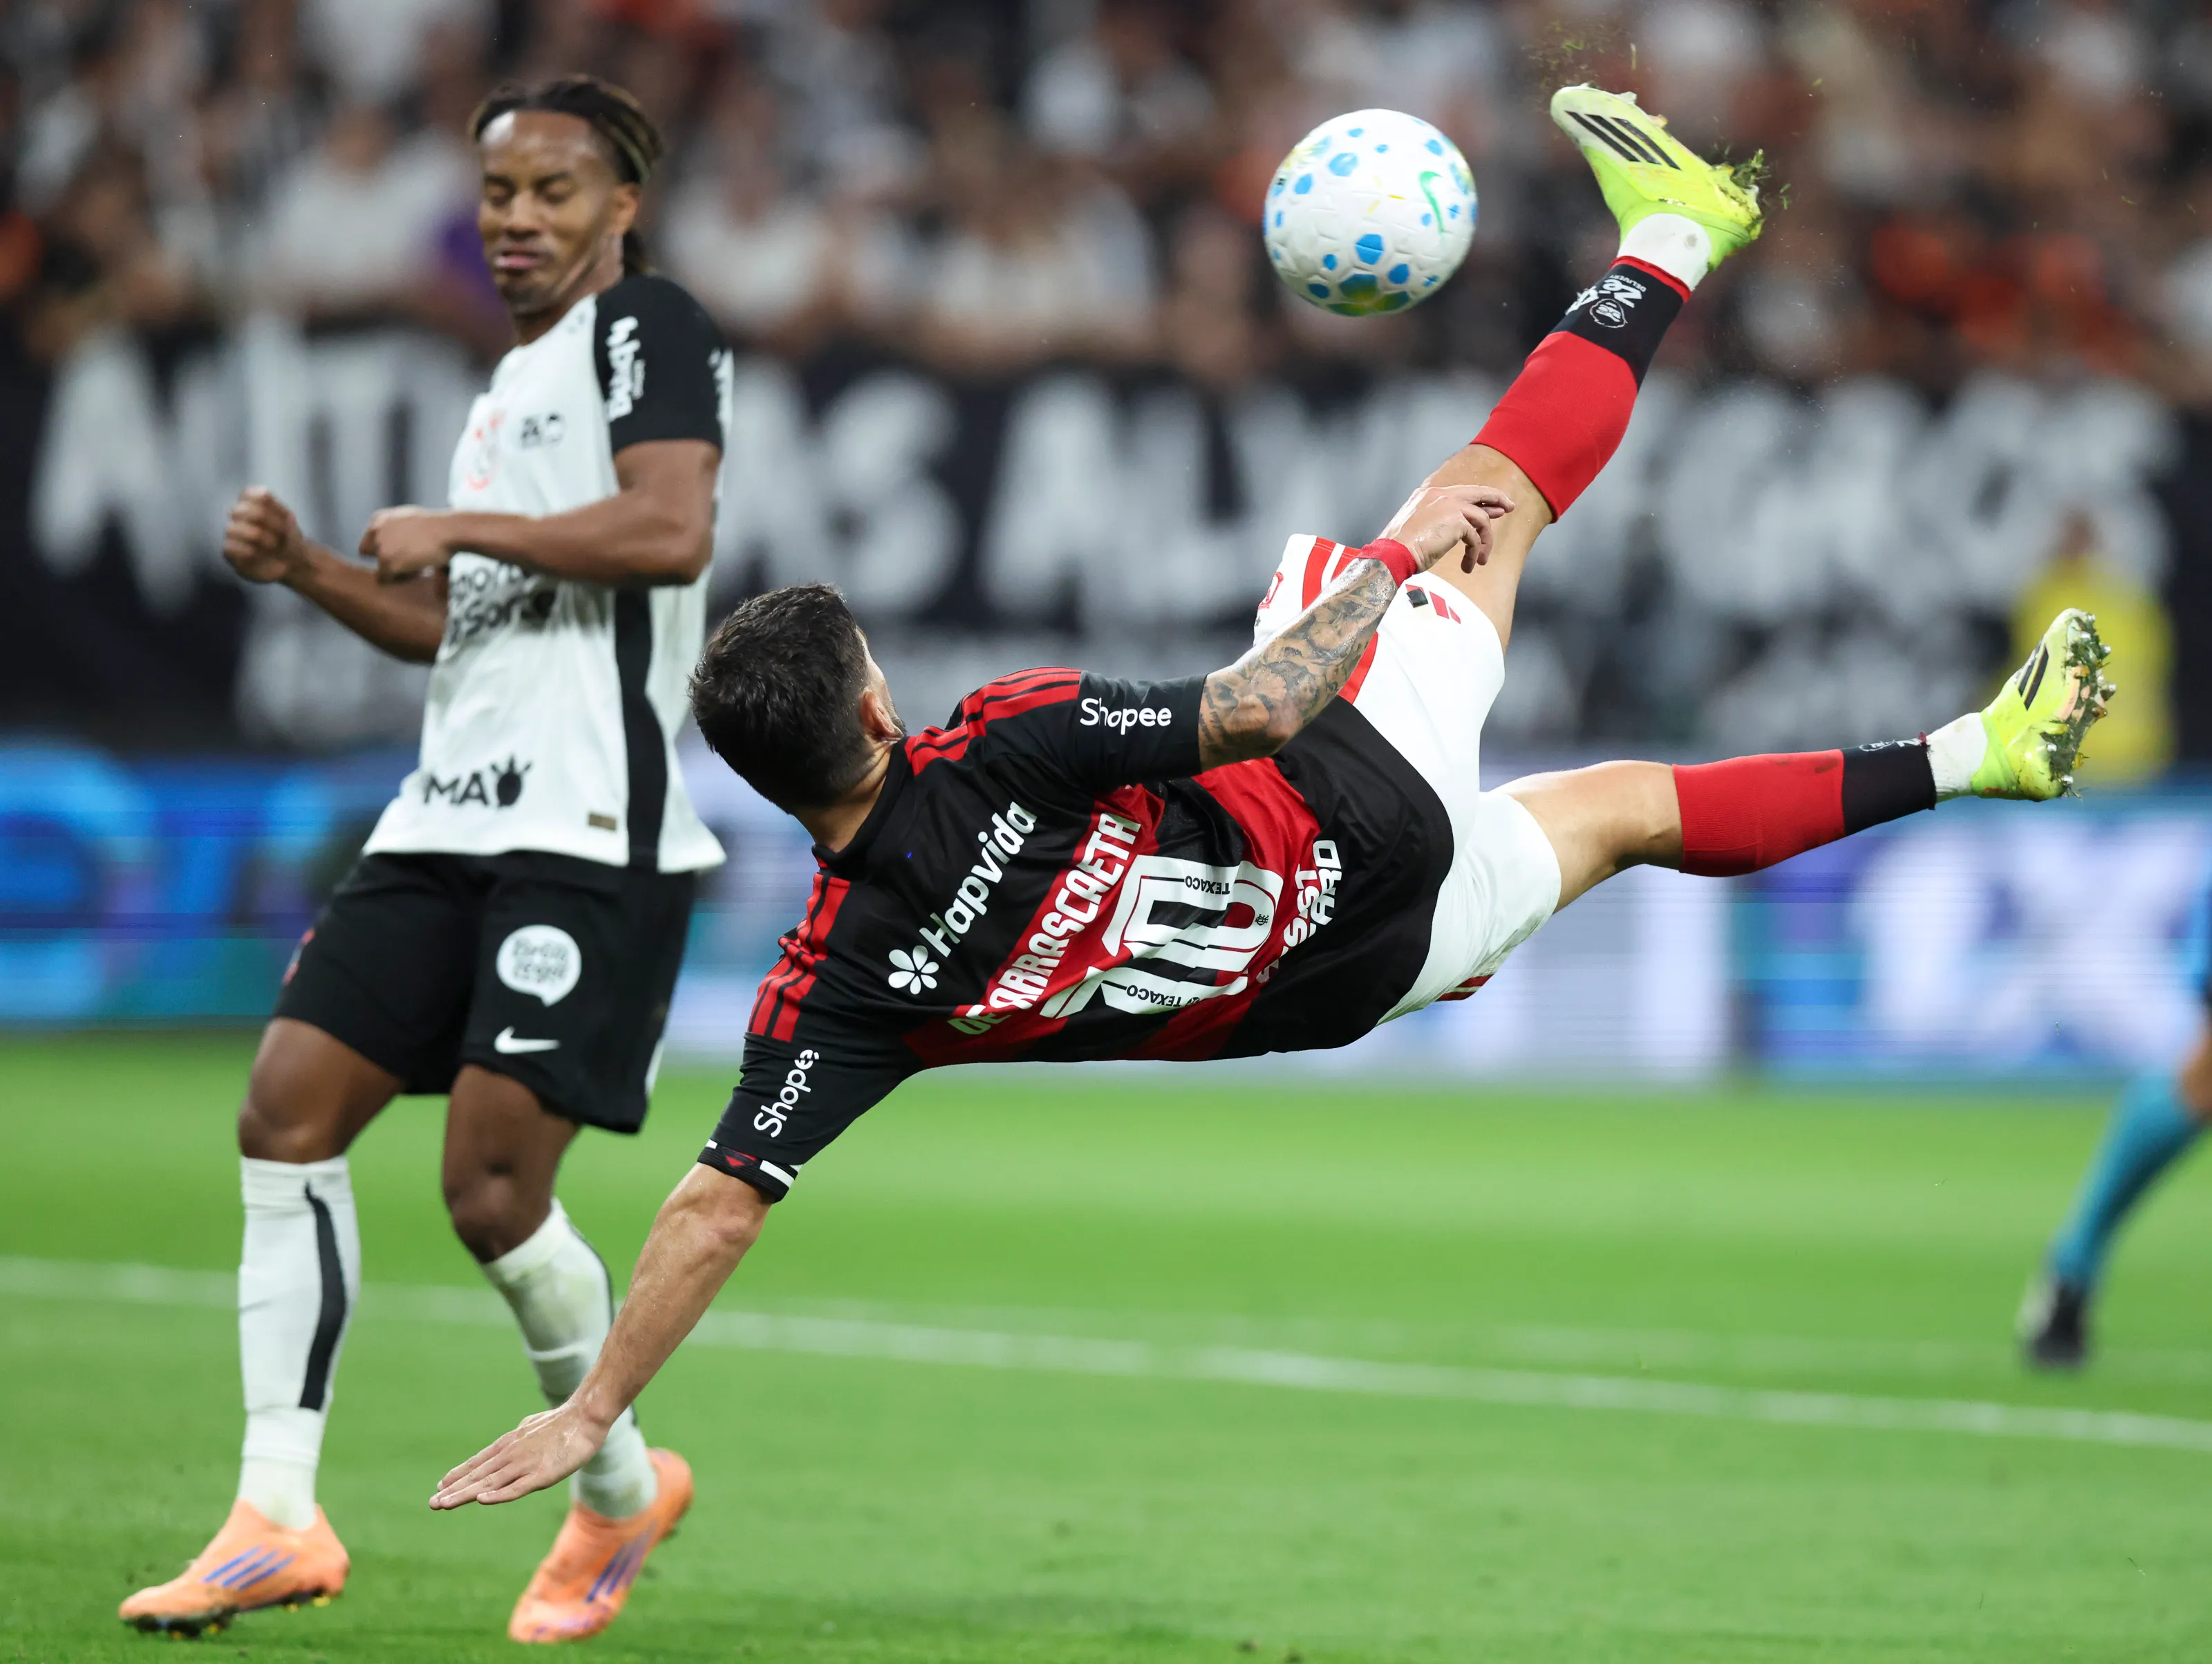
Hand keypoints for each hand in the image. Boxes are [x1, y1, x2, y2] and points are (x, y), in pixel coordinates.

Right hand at [223, 487, 311, 584]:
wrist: (294, 563)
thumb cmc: (288, 539)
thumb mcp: (288, 520)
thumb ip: (274, 505)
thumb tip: (263, 492)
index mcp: (250, 506)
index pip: (246, 494)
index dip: (265, 503)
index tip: (284, 516)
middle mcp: (238, 519)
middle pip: (238, 510)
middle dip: (264, 520)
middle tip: (282, 532)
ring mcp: (233, 536)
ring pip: (231, 529)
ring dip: (257, 536)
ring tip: (273, 544)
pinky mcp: (230, 554)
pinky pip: (228, 547)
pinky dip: (245, 549)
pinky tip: (257, 552)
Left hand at [361, 506, 456, 583]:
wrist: (448, 530)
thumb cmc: (440, 526)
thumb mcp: (412, 519)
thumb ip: (398, 529)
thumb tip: (397, 544)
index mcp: (380, 518)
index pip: (369, 538)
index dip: (385, 548)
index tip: (405, 551)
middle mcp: (376, 531)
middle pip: (367, 553)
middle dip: (385, 558)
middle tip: (408, 562)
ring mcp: (380, 547)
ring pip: (379, 568)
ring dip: (398, 571)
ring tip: (421, 566)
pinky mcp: (387, 562)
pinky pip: (386, 580)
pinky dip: (403, 579)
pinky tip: (422, 571)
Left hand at [430, 1401, 610, 1510]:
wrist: (586, 1416)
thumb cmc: (563, 1421)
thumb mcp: (533, 1427)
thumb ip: (521, 1436)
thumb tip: (514, 1436)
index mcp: (509, 1444)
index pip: (478, 1463)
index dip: (459, 1475)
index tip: (441, 1486)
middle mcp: (511, 1455)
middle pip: (478, 1476)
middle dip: (453, 1490)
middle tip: (432, 1504)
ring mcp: (525, 1465)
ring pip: (489, 1483)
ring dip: (465, 1494)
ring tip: (444, 1505)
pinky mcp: (541, 1475)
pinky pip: (515, 1488)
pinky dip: (497, 1495)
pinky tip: (481, 1500)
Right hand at [1385, 484, 1515, 571]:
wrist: (1393, 553)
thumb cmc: (1400, 548)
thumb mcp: (1419, 527)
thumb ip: (1438, 522)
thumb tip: (1462, 529)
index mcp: (1428, 494)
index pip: (1462, 492)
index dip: (1480, 499)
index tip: (1495, 506)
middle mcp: (1440, 495)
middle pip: (1478, 492)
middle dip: (1497, 499)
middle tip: (1510, 507)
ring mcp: (1449, 505)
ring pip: (1481, 520)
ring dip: (1485, 541)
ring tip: (1481, 560)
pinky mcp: (1457, 520)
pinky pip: (1475, 537)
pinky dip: (1475, 553)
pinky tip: (1469, 566)